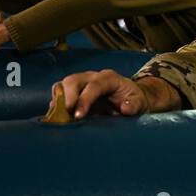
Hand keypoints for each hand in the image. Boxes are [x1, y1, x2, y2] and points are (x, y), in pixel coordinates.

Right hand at [51, 71, 179, 118]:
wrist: (131, 99)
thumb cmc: (135, 101)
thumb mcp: (140, 103)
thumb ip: (134, 105)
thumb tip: (125, 108)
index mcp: (109, 78)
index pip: (93, 86)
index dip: (84, 100)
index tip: (78, 115)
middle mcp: (92, 77)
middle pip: (73, 80)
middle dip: (66, 97)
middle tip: (63, 116)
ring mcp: (82, 83)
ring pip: (63, 85)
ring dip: (58, 101)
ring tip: (56, 117)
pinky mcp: (75, 92)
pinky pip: (61, 94)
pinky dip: (56, 105)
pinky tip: (55, 117)